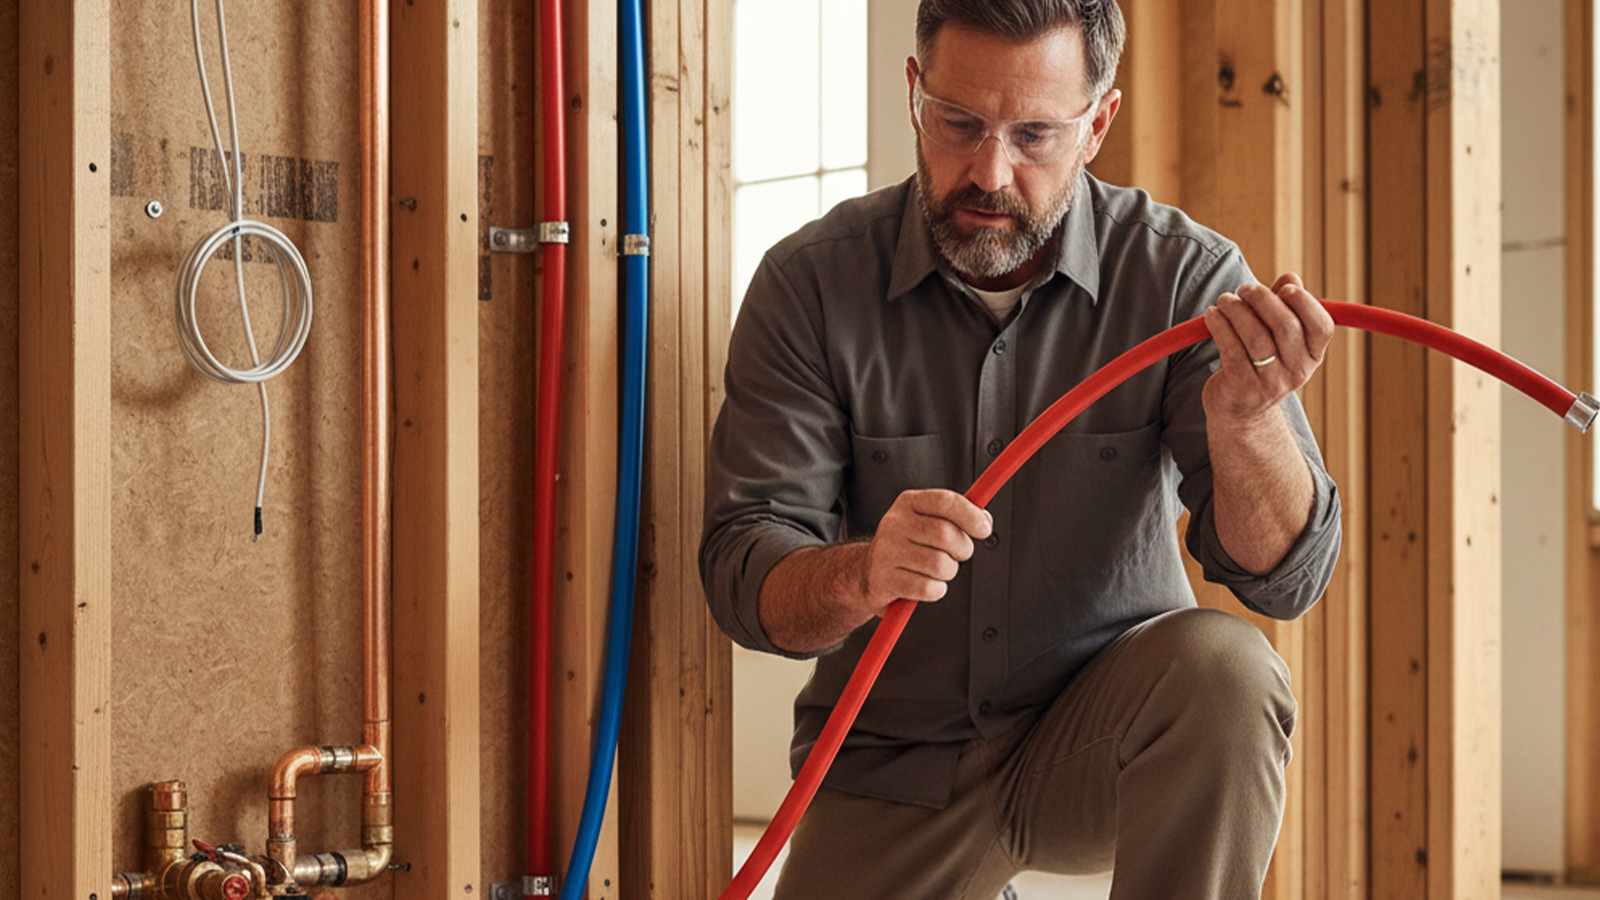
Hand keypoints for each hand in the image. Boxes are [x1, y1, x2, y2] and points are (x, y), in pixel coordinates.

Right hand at [859, 489, 992, 615]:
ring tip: (934, 571)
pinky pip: (928, 588)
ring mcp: (886, 551)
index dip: (970, 515)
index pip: (945, 501)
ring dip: (947, 573)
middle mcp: (894, 523)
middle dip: (961, 550)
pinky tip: (924, 584)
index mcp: (908, 503)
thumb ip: (955, 517)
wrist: (866, 572)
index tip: (983, 528)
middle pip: (946, 535)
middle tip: (955, 555)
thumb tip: (984, 520)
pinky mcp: (884, 580)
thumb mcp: (926, 521)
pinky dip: (935, 590)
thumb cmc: (905, 546)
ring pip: (940, 565)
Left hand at [1201, 273, 1334, 424]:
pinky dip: (1219, 326)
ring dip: (1236, 310)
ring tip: (1224, 300)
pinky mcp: (1243, 388)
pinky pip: (1231, 349)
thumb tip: (1291, 276)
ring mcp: (1271, 383)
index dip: (1305, 303)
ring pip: (1255, 336)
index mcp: (1312, 356)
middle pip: (1285, 326)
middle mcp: (1297, 372)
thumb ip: (1285, 306)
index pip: (1321, 326)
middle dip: (1262, 299)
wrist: (1240, 410)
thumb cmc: (1260, 362)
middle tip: (1243, 288)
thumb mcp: (1277, 337)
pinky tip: (1212, 315)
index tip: (1284, 288)